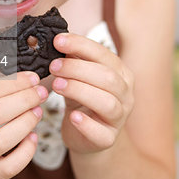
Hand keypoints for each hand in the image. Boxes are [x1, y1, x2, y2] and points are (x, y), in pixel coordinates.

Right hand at [0, 71, 47, 178]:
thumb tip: (28, 80)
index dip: (13, 84)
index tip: (33, 79)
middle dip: (23, 100)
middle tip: (40, 94)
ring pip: (1, 141)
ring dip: (25, 123)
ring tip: (37, 112)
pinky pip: (8, 167)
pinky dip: (26, 151)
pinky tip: (33, 137)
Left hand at [50, 33, 133, 153]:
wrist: (85, 133)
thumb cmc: (81, 98)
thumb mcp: (78, 75)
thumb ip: (73, 58)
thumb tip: (58, 39)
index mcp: (120, 73)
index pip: (104, 54)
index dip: (80, 45)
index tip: (58, 41)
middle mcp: (126, 94)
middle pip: (107, 77)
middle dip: (77, 68)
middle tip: (53, 66)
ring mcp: (119, 118)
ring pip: (107, 102)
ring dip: (79, 90)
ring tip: (56, 85)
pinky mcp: (108, 139)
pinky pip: (101, 133)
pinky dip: (86, 124)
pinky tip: (72, 116)